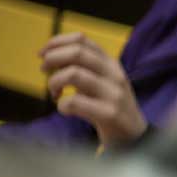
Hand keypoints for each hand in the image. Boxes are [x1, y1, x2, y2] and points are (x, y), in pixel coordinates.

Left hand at [41, 32, 147, 146]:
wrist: (134, 137)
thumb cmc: (109, 108)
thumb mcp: (101, 81)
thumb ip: (82, 67)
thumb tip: (50, 55)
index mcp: (111, 64)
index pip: (82, 40)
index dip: (57, 42)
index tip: (43, 53)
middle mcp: (114, 75)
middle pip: (77, 52)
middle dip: (52, 58)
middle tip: (43, 70)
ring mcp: (114, 94)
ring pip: (74, 74)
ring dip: (54, 81)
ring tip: (55, 93)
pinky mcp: (110, 114)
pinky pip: (75, 102)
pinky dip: (62, 106)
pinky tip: (65, 110)